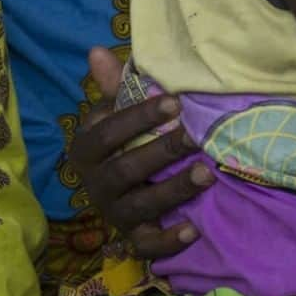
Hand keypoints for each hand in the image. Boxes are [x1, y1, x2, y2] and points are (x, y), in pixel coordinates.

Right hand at [68, 48, 213, 259]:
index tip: (176, 102)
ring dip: (175, 190)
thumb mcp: (114, 110)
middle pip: (127, 170)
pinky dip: (168, 241)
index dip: (140, 117)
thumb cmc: (122, 137)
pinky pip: (146, 246)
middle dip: (164, 152)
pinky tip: (194, 230)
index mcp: (87, 149)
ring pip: (141, 206)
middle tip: (197, 136)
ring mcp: (114, 212)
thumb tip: (97, 50)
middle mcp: (95, 184)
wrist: (115, 186)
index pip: (108, 132)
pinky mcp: (132, 236)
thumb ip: (112, 84)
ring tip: (208, 174)